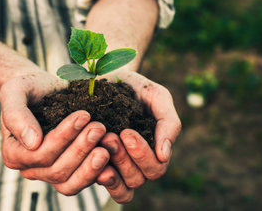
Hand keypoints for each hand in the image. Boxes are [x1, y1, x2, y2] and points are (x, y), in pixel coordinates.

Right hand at [0, 72, 110, 195]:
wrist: (42, 89)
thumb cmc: (27, 88)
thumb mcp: (15, 92)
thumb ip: (16, 115)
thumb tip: (33, 143)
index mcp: (14, 153)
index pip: (39, 154)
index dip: (63, 137)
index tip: (83, 115)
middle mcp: (30, 168)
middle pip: (56, 170)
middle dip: (80, 148)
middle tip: (99, 127)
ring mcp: (50, 173)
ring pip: (70, 182)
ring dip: (91, 164)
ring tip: (108, 141)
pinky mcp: (70, 172)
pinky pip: (82, 182)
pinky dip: (98, 172)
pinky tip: (113, 154)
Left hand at [96, 70, 180, 202]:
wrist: (103, 74)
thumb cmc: (133, 87)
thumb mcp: (156, 96)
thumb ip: (168, 122)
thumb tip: (164, 155)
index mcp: (154, 149)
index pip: (156, 168)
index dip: (142, 154)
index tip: (126, 132)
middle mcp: (136, 163)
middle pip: (138, 179)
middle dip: (125, 159)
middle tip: (110, 136)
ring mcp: (117, 166)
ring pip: (123, 186)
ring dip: (112, 165)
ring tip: (101, 142)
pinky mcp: (97, 165)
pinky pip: (104, 184)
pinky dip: (102, 178)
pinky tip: (93, 162)